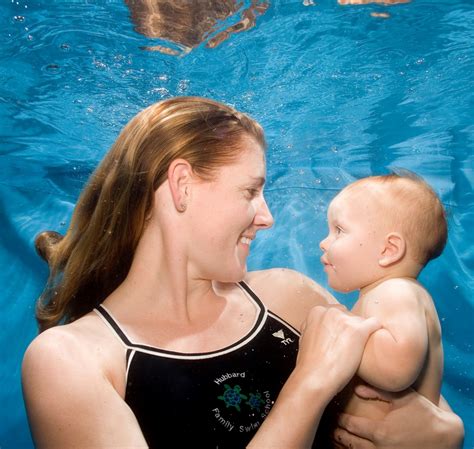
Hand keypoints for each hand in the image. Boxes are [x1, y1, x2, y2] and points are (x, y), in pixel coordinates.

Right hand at [296, 306, 380, 395]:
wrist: (315, 377)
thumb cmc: (309, 363)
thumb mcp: (305, 336)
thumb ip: (316, 327)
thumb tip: (324, 328)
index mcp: (317, 311)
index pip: (335, 312)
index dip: (338, 326)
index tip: (339, 338)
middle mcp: (331, 311)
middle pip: (348, 315)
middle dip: (349, 328)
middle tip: (348, 345)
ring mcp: (345, 319)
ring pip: (361, 321)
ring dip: (361, 332)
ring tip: (358, 349)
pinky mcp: (358, 330)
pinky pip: (375, 323)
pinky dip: (375, 330)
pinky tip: (373, 339)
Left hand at [333, 385, 463, 448]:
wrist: (445, 437)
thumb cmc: (423, 413)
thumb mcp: (402, 397)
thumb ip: (378, 392)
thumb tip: (356, 388)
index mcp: (380, 431)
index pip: (350, 426)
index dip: (340, 420)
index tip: (335, 414)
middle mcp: (380, 448)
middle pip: (350, 442)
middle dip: (338, 435)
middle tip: (331, 428)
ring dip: (344, 447)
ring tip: (335, 440)